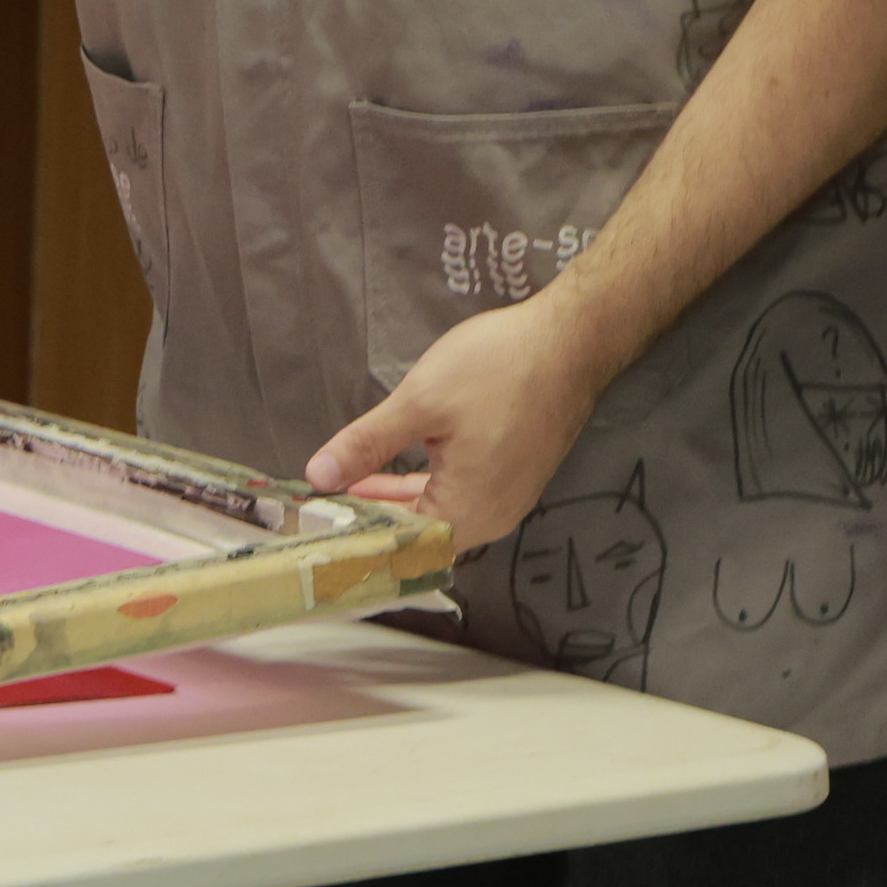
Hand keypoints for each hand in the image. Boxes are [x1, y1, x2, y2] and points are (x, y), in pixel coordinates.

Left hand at [304, 300, 614, 552]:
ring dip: (396, 499)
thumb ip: (366, 445)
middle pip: (419, 534)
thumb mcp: (419, 403)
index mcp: (468, 513)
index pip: (398, 545)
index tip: (317, 520)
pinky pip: (460, 496)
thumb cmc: (498, 369)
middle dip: (372, 515)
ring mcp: (507, 498)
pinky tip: (394, 467)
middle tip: (322, 497)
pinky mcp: (514, 476)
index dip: (356, 533)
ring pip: (439, 513)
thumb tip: (317, 476)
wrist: (570, 341)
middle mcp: (492, 518)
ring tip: (349, 480)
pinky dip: (423, 485)